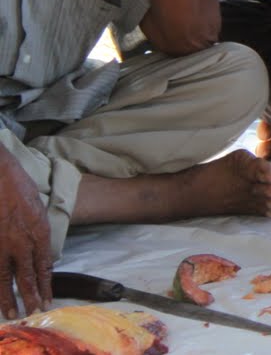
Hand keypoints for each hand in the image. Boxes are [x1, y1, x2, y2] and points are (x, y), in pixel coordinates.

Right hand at [0, 147, 52, 318]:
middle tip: (33, 313)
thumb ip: (38, 234)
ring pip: (5, 277)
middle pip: (27, 276)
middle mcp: (22, 241)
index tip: (47, 300)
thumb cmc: (20, 188)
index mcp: (40, 232)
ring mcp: (2, 244)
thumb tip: (39, 254)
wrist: (0, 175)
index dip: (46, 285)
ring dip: (8, 297)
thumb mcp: (39, 211)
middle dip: (30, 297)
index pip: (45, 266)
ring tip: (11, 313)